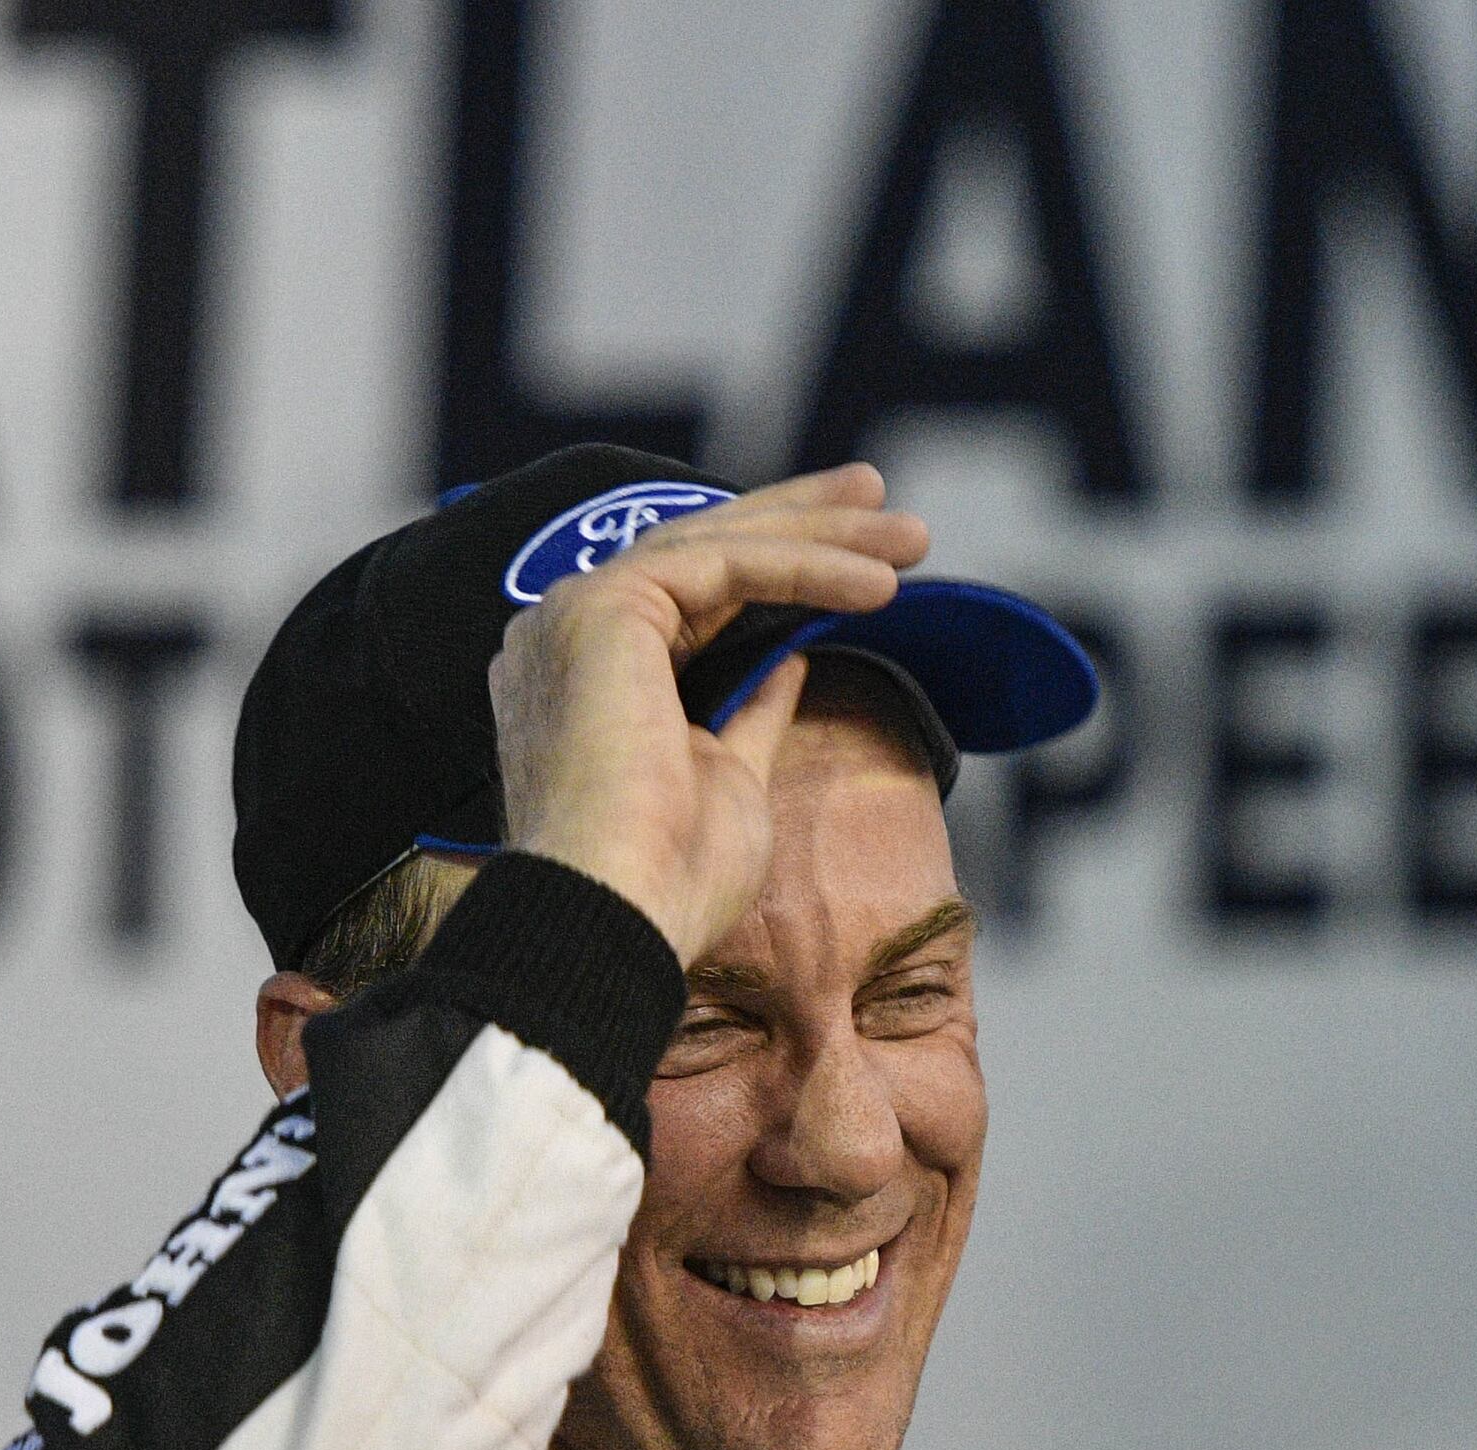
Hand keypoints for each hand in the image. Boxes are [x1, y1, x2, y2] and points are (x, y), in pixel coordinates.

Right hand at [487, 465, 927, 962]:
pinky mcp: (602, 607)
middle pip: (702, 550)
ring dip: (822, 535)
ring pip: (715, 544)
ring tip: (912, 538)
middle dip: (804, 522)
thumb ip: (751, 708)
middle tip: (887, 503)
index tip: (863, 560)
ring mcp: (574, 615)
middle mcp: (565, 634)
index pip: (692, 595)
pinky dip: (805, 567)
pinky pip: (722, 563)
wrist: (616, 919)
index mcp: (588, 677)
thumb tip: (789, 655)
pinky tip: (881, 585)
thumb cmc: (671, 881)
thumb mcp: (732, 778)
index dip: (778, 563)